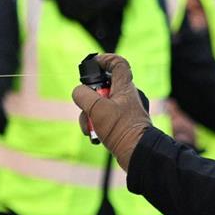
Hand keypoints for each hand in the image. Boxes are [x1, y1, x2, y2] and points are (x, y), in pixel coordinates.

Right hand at [71, 53, 151, 170]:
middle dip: (89, 99)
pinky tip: (95, 137)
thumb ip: (83, 95)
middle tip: (87, 109)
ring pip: (100, 106)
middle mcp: (126, 96)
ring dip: (90, 116)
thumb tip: (78, 92)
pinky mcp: (121, 124)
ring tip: (90, 129)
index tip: (93, 64)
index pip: (118, 63)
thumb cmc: (121, 129)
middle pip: (102, 88)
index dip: (105, 60)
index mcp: (125, 87)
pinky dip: (96, 126)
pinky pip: (104, 119)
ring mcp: (124, 111)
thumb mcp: (96, 109)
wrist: (137, 154)